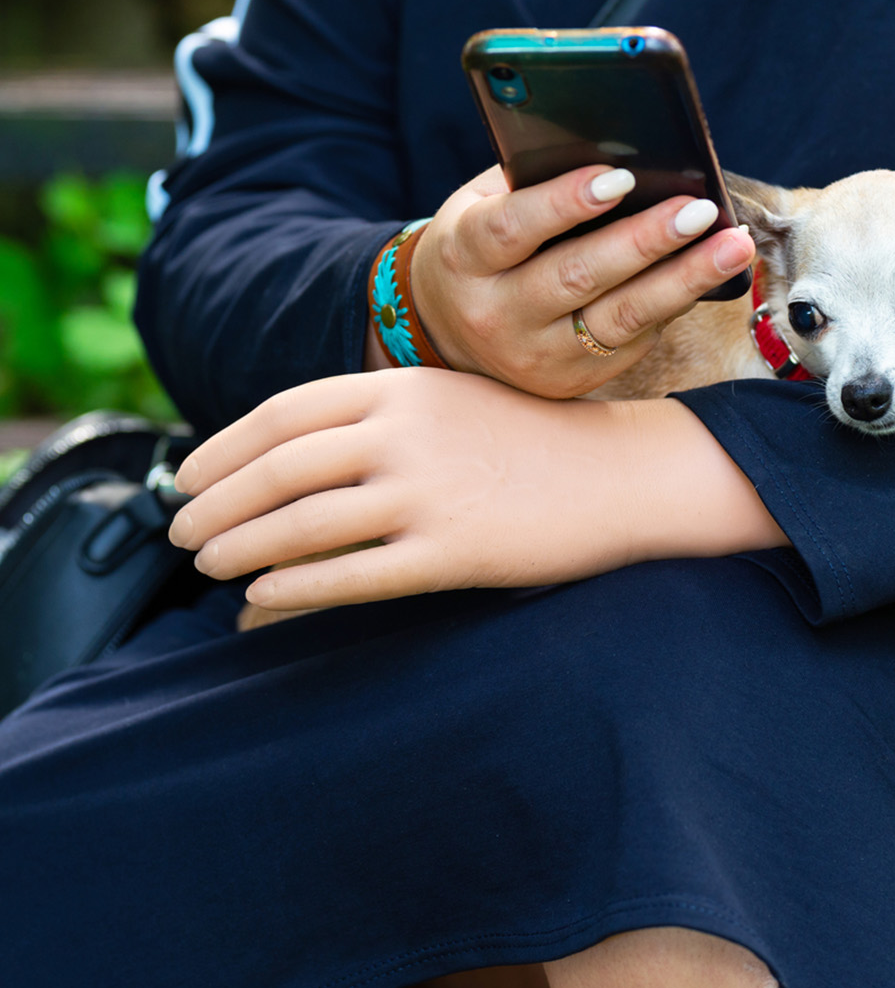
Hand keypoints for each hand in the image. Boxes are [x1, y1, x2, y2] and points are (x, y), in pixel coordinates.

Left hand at [167, 368, 787, 610]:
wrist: (622, 474)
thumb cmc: (535, 441)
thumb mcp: (454, 403)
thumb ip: (381, 419)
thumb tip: (290, 464)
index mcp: (405, 386)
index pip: (284, 412)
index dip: (221, 448)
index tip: (187, 477)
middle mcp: (408, 432)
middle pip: (278, 468)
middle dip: (213, 503)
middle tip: (179, 532)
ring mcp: (428, 492)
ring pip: (301, 523)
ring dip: (239, 547)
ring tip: (212, 565)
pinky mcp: (452, 551)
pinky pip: (348, 575)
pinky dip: (291, 590)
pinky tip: (261, 601)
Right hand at [376, 165, 755, 397]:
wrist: (452, 334)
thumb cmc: (484, 249)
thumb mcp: (484, 207)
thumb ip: (533, 181)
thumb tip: (623, 152)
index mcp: (465, 256)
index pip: (512, 228)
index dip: (564, 203)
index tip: (620, 177)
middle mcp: (496, 313)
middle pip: (577, 276)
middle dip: (645, 240)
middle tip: (700, 209)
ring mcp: (537, 355)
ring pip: (620, 317)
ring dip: (683, 279)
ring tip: (732, 245)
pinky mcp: (575, 380)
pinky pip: (635, 338)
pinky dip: (675, 301)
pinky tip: (709, 272)